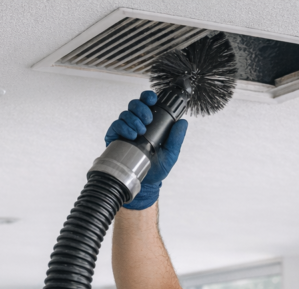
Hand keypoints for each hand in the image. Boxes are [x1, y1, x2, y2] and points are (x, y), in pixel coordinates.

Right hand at [105, 90, 188, 209]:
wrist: (145, 182)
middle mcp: (137, 123)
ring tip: (141, 131)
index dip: (148, 97)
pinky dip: (124, 127)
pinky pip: (116, 125)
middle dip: (141, 108)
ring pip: (126, 113)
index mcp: (151, 123)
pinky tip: (132, 136)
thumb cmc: (157, 167)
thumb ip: (177, 139)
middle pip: (135, 104)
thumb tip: (183, 122)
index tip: (153, 99)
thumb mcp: (171, 154)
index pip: (148, 103)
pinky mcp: (115, 137)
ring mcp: (125, 130)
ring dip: (134, 119)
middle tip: (148, 120)